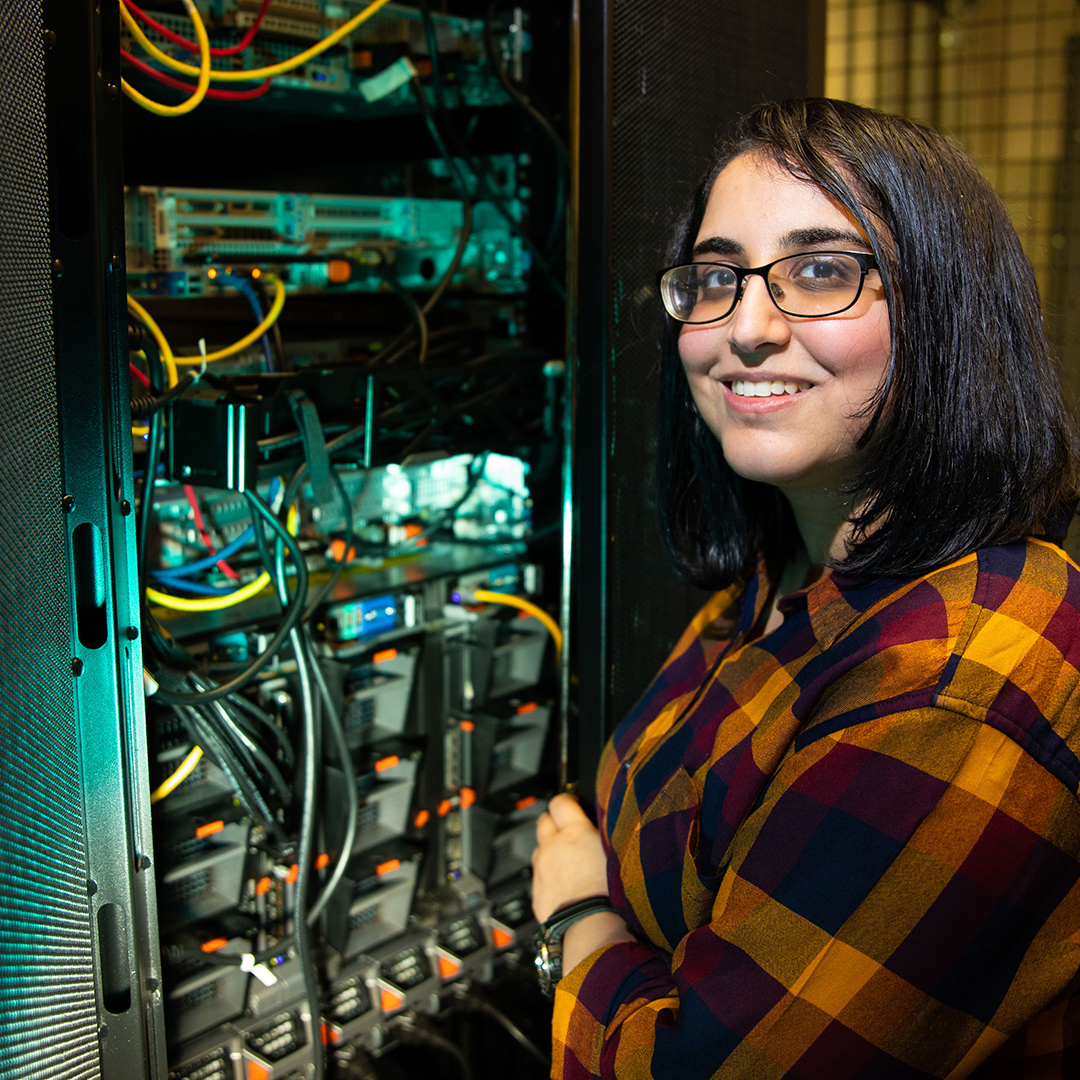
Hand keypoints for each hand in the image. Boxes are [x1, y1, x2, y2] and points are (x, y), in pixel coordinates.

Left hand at [531, 792, 609, 923]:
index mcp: (574, 832)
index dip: (566, 800)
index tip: (572, 803)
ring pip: (539, 849)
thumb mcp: (617, 854)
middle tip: (567, 830)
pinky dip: (548, 875)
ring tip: (568, 862)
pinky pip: (538, 876)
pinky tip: (563, 884)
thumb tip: (609, 823)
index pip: (561, 802)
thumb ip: (606, 836)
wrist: (589, 927)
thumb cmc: (610, 893)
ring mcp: (542, 869)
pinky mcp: (536, 891)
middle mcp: (553, 846)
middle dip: (554, 823)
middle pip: (544, 821)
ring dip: (550, 850)